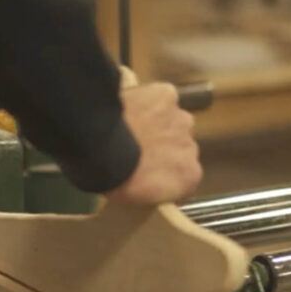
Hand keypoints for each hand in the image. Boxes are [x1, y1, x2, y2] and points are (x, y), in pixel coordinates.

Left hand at [107, 83, 202, 204]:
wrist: (98, 146)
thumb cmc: (113, 180)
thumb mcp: (135, 197)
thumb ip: (153, 185)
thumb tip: (146, 177)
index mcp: (190, 175)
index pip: (185, 174)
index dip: (165, 170)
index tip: (147, 170)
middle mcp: (192, 146)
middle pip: (180, 144)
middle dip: (163, 145)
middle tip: (137, 147)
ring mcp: (181, 117)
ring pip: (172, 119)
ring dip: (158, 122)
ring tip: (133, 125)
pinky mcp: (167, 94)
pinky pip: (160, 97)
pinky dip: (148, 100)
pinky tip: (131, 106)